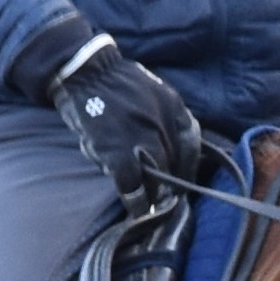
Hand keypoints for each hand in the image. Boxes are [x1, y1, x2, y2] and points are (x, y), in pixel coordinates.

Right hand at [50, 37, 202, 196]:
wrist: (87, 73)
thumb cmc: (120, 85)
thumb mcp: (158, 94)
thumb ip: (169, 121)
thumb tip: (175, 154)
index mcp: (176, 109)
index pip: (192, 145)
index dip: (188, 167)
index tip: (181, 180)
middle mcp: (163, 125)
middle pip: (173, 164)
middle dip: (168, 182)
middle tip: (162, 194)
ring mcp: (140, 139)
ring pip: (155, 177)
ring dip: (153, 192)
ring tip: (147, 200)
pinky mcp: (117, 152)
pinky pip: (132, 186)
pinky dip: (136, 201)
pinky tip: (138, 208)